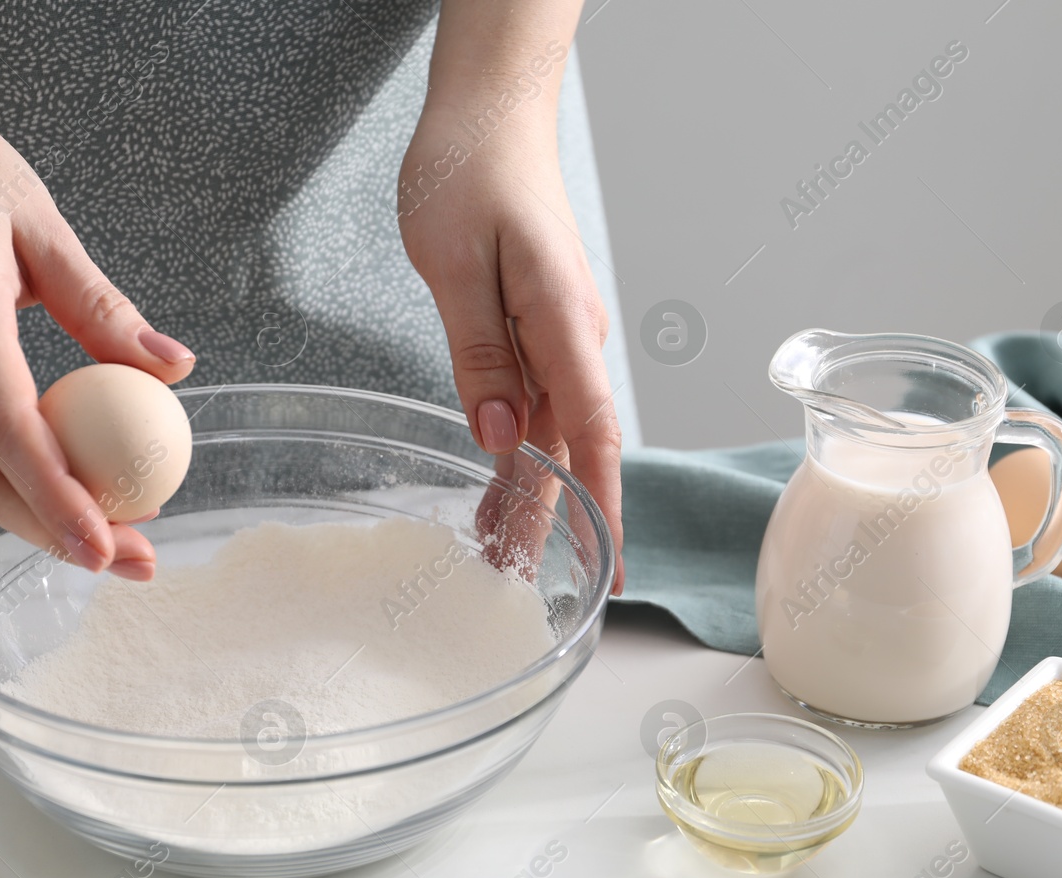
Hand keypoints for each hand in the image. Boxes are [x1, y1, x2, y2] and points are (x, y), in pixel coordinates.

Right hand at [0, 95, 193, 579]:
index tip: (112, 545)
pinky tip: (63, 492)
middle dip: (54, 535)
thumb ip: (105, 308)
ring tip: (110, 538)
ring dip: (34, 521)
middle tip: (132, 560)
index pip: (10, 430)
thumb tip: (174, 370)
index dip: (61, 499)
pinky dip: (9, 486)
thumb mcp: (43, 224)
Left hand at [398, 100, 625, 593]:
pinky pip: (535, 403)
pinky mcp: (540, 329)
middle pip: (573, 444)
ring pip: (553, 430)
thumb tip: (499, 434)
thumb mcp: (455, 262)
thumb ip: (479, 352)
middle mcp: (574, 336)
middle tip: (513, 580)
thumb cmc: (469, 171)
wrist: (488, 114)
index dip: (598, 501)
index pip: (592, 429)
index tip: (606, 562)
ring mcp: (561, 334)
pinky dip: (518, 450)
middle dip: (551, 517)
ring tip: (498, 551)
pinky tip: (496, 485)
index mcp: (562, 319)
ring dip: (531, 490)